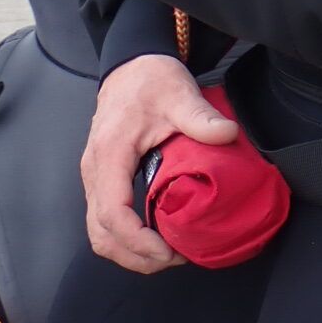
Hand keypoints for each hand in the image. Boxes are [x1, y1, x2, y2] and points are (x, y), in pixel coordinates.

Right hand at [82, 55, 238, 275]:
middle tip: (174, 258)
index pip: (112, 213)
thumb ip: (200, 116)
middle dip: (135, 256)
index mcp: (110, 153)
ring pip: (99, 232)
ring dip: (128, 252)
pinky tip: (154, 237)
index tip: (168, 251)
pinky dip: (125, 238)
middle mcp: (94, 170)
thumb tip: (227, 134)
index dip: (138, 241)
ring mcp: (94, 176)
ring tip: (166, 254)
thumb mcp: (178, 93)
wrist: (132, 64)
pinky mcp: (101, 178)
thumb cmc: (151, 79)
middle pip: (101, 233)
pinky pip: (104, 220)